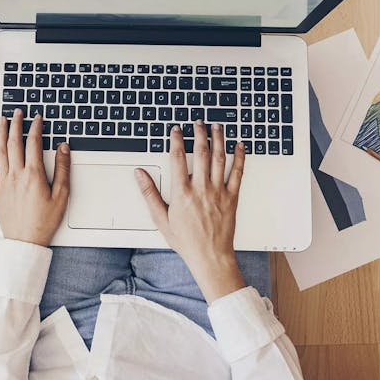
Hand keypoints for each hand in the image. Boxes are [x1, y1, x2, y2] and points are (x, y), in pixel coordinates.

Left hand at [0, 110, 69, 246]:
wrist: (25, 241)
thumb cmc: (44, 221)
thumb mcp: (62, 195)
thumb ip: (63, 169)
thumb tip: (63, 148)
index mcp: (33, 175)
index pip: (33, 143)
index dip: (35, 127)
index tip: (37, 118)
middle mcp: (16, 175)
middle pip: (14, 142)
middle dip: (16, 124)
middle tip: (18, 112)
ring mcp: (4, 182)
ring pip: (0, 151)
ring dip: (0, 133)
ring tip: (2, 120)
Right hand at [135, 120, 246, 302]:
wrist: (210, 256)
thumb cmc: (186, 241)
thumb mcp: (161, 218)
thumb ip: (149, 194)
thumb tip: (140, 175)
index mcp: (182, 192)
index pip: (178, 158)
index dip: (176, 140)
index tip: (177, 130)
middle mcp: (201, 188)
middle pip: (200, 153)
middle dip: (199, 134)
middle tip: (198, 123)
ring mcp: (218, 192)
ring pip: (219, 158)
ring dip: (218, 139)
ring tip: (217, 126)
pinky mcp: (232, 197)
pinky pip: (238, 173)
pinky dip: (239, 157)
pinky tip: (240, 146)